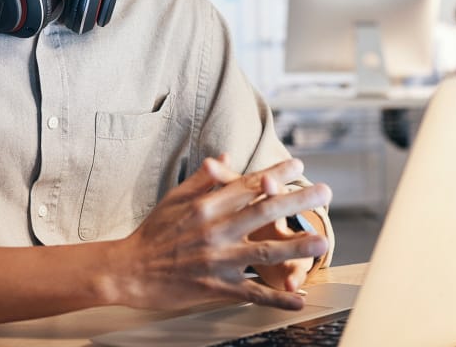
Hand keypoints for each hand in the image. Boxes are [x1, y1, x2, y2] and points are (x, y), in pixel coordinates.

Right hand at [109, 156, 330, 311]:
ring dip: (296, 247)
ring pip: (264, 253)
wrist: (130, 270)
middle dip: (298, 201)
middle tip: (325, 194)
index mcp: (206, 205)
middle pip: (264, 212)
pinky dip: (276, 297)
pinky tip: (298, 298)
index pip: (248, 185)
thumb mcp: (175, 197)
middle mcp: (215, 230)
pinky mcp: (215, 288)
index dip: (276, 174)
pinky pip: (252, 292)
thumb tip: (226, 158)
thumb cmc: (154, 232)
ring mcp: (217, 260)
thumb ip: (203, 179)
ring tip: (322, 242)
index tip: (298, 166)